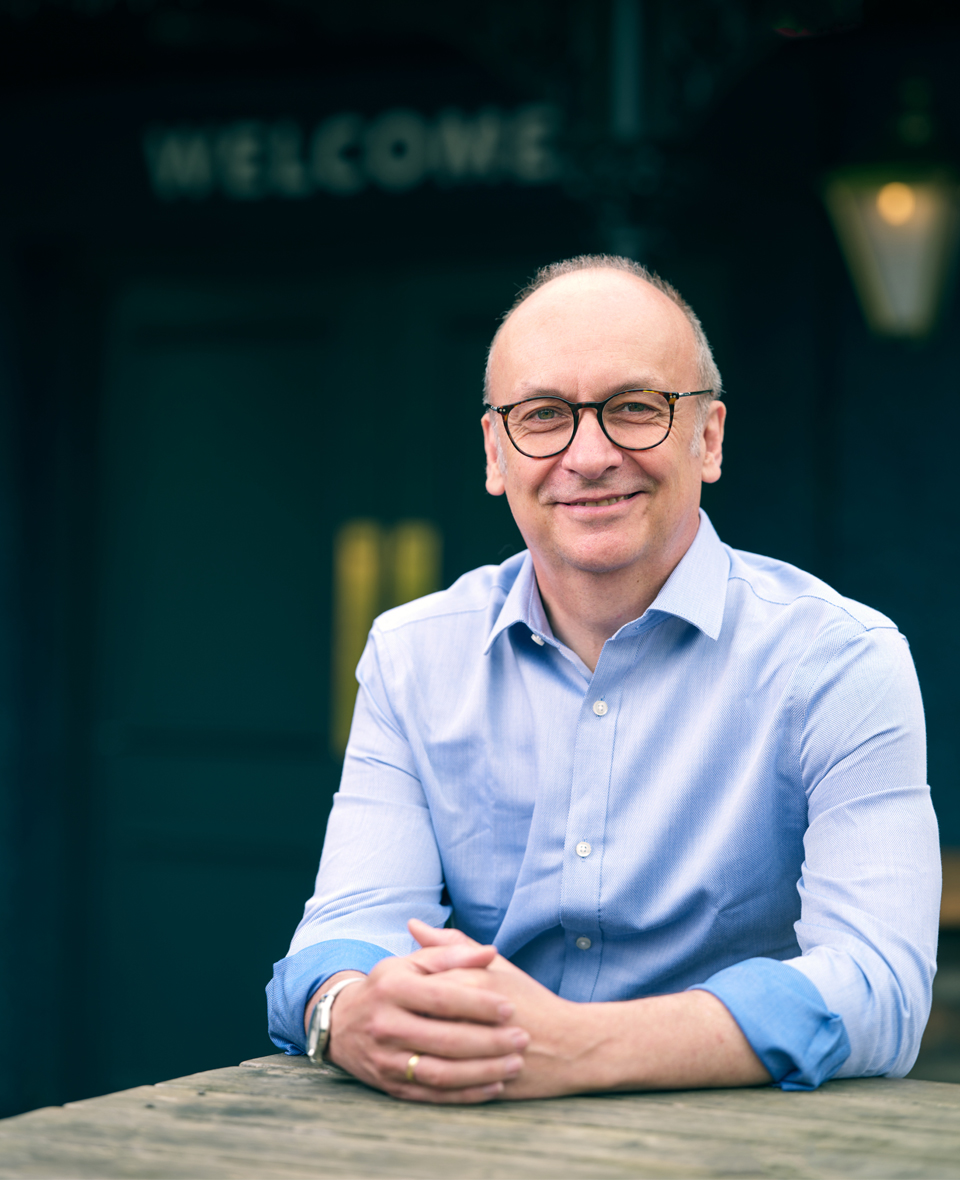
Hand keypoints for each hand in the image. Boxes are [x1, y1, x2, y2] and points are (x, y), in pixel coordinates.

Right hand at [317, 936, 529, 1103]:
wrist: (341, 1024)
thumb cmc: (388, 986)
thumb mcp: (411, 963)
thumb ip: (451, 954)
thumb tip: (490, 952)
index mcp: (393, 988)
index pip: (441, 998)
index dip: (477, 1004)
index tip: (509, 1007)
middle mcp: (387, 1026)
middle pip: (445, 1039)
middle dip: (488, 1041)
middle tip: (522, 1038)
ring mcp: (387, 1060)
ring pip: (441, 1072)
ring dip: (482, 1071)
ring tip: (515, 1064)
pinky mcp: (390, 1087)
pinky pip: (433, 1095)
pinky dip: (465, 1094)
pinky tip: (493, 1087)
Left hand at [410, 920, 770, 1097]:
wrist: (571, 1043)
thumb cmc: (528, 999)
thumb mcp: (492, 964)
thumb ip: (450, 943)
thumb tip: (413, 924)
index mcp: (472, 979)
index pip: (417, 979)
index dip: (397, 986)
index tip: (387, 990)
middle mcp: (473, 1012)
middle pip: (415, 1019)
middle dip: (395, 1022)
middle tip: (382, 1022)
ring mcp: (479, 1049)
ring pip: (424, 1056)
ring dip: (406, 1054)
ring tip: (396, 1049)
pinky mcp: (483, 1081)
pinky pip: (441, 1087)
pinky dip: (423, 1083)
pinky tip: (415, 1074)